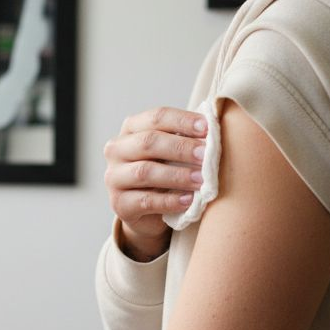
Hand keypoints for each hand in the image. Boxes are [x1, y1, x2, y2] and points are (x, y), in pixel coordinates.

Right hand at [103, 106, 207, 260]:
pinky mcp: (119, 204)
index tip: (208, 128)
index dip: (183, 121)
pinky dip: (170, 201)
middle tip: (207, 155)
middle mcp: (117, 150)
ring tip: (201, 180)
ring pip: (144, 172)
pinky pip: (145, 201)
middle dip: (181, 148)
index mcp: (131, 129)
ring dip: (177, 175)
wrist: (149, 212)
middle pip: (148, 142)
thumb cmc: (166, 172)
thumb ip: (187, 139)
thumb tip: (215, 130)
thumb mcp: (173, 152)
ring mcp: (114, 177)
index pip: (156, 118)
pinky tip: (188, 200)